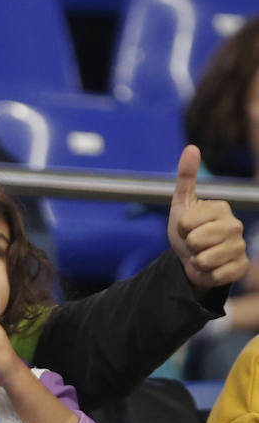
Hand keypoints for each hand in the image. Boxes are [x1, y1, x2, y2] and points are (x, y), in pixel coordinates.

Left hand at [168, 145, 247, 292]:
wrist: (190, 258)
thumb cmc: (186, 230)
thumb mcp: (181, 204)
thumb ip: (186, 177)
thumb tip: (192, 147)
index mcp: (221, 207)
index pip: (187, 222)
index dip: (180, 228)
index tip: (185, 227)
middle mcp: (235, 225)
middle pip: (196, 240)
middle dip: (187, 245)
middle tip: (192, 243)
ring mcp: (240, 247)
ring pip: (205, 259)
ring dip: (196, 261)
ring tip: (200, 255)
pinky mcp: (241, 267)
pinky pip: (216, 275)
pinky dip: (206, 274)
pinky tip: (210, 267)